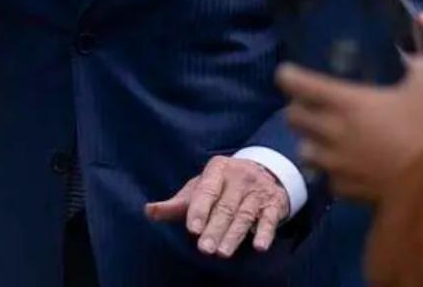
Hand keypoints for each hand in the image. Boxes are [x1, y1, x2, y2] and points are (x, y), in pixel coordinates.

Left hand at [145, 156, 289, 257]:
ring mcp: (258, 189)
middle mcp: (240, 176)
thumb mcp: (200, 189)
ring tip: (223, 253)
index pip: (207, 190)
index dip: (199, 210)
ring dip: (234, 235)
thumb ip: (177, 203)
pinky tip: (259, 246)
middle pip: (225, 207)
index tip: (192, 229)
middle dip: (215, 229)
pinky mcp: (274, 203)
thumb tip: (149, 211)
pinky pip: (269, 219)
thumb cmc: (222, 186)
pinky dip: (265, 233)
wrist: (263, 172)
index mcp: (218, 169)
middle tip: (204, 249)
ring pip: (245, 215)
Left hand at [277, 57, 422, 204]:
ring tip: (327, 140)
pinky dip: (333, 172)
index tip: (291, 74)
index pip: (296, 83)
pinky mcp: (342, 188)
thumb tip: (417, 58)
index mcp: (344, 102)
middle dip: (298, 109)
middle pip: (292, 117)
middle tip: (313, 106)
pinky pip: (327, 178)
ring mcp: (333, 163)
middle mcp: (330, 130)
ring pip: (303, 150)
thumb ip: (419, 67)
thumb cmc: (422, 129)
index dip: (289, 76)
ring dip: (312, 142)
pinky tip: (348, 168)